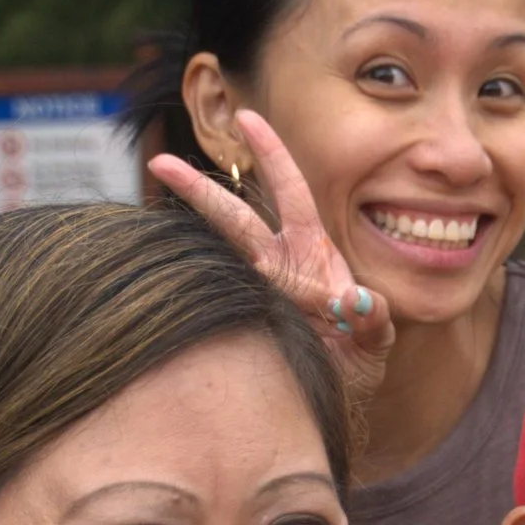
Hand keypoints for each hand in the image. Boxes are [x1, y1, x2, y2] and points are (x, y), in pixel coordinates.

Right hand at [151, 109, 394, 404]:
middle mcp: (277, 268)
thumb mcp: (376, 343)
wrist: (339, 407)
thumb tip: (358, 303)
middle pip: (235, 221)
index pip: (291, 192)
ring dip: (187, 238)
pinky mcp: (245, 329)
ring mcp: (256, 297)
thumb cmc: (357, 366)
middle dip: (198, 191)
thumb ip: (375, 321)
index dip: (271, 154)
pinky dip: (201, 301)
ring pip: (218, 259)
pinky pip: (220, 307)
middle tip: (159, 163)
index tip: (248, 116)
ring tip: (148, 218)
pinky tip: (169, 288)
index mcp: (312, 255)